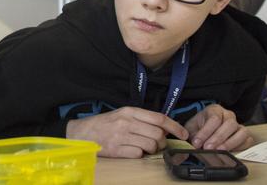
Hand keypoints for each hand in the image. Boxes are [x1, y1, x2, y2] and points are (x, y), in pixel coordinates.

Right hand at [66, 107, 188, 157]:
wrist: (83, 133)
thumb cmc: (105, 124)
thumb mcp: (122, 114)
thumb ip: (142, 118)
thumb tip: (165, 127)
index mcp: (129, 111)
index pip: (159, 118)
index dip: (175, 127)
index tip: (184, 134)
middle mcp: (126, 122)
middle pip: (158, 134)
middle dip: (162, 141)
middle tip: (157, 143)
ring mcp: (121, 136)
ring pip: (151, 145)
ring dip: (151, 149)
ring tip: (143, 147)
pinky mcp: (117, 150)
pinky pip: (138, 154)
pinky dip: (139, 155)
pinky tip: (132, 151)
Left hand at [184, 104, 252, 150]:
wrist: (207, 130)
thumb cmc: (200, 127)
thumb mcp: (192, 128)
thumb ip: (191, 133)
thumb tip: (189, 141)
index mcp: (215, 110)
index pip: (214, 118)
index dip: (206, 132)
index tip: (197, 142)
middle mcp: (229, 115)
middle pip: (229, 124)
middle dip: (217, 138)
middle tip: (208, 148)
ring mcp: (239, 125)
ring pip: (241, 132)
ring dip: (230, 143)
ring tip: (219, 151)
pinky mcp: (245, 135)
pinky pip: (248, 140)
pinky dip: (240, 147)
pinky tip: (230, 152)